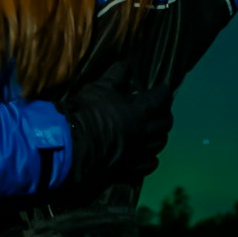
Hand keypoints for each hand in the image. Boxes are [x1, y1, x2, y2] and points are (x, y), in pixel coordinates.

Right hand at [57, 61, 173, 185]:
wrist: (72, 145)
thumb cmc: (87, 112)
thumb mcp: (100, 87)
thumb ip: (117, 75)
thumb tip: (128, 66)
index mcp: (139, 112)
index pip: (160, 99)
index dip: (163, 92)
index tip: (163, 88)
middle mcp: (144, 134)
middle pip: (165, 124)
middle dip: (165, 115)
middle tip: (161, 110)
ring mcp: (138, 154)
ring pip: (159, 145)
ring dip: (159, 137)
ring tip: (154, 132)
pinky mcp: (129, 170)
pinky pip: (148, 166)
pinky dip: (150, 159)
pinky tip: (147, 156)